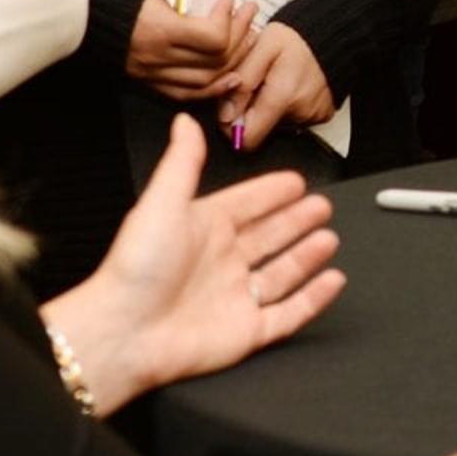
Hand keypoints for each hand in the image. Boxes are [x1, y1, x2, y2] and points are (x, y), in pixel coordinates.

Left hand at [45, 115, 342, 401]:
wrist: (125, 333)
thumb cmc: (135, 270)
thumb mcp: (162, 202)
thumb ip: (182, 162)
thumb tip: (185, 123)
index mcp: (201, 229)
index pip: (245, 205)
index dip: (270, 193)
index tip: (294, 182)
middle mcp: (220, 262)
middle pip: (268, 236)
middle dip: (296, 221)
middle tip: (320, 206)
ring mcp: (236, 298)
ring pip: (282, 273)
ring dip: (307, 255)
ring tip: (328, 238)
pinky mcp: (247, 332)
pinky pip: (289, 314)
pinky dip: (313, 299)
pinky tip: (331, 280)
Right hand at [126, 0, 254, 97]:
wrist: (75, 11)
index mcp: (159, 30)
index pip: (212, 38)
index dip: (228, 20)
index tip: (229, 1)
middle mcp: (158, 58)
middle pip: (216, 60)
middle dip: (240, 36)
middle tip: (250, 15)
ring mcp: (153, 74)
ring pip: (207, 82)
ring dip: (234, 62)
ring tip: (248, 41)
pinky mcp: (148, 82)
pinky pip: (187, 94)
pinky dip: (213, 87)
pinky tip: (231, 76)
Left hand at [214, 19, 336, 148]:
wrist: (330, 35)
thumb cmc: (293, 39)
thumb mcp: (259, 47)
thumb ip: (241, 80)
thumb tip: (226, 115)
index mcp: (281, 96)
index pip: (247, 138)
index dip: (232, 126)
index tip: (233, 107)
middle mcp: (300, 112)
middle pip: (260, 131)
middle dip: (250, 111)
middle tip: (256, 84)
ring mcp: (312, 116)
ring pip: (275, 124)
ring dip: (268, 107)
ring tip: (275, 81)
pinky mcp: (320, 116)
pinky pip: (293, 119)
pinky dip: (285, 106)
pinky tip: (289, 86)